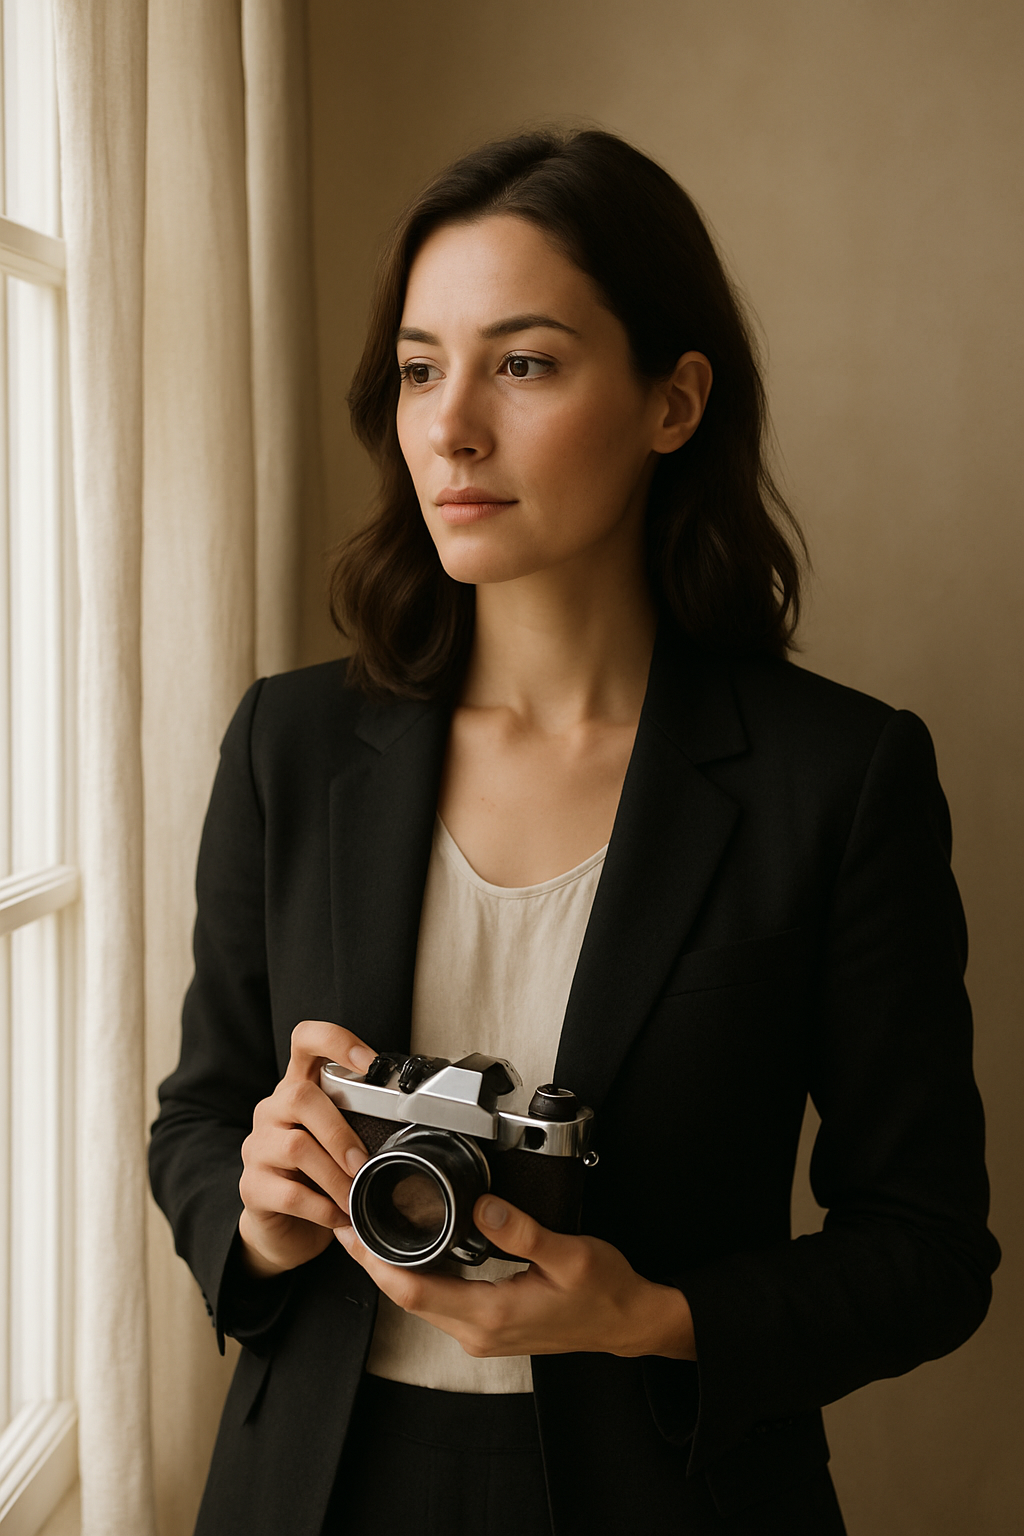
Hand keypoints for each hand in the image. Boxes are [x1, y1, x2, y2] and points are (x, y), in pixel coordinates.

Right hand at [238, 1019, 376, 1278]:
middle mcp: (273, 1109)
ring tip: (355, 1197)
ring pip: (296, 1147)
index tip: (371, 1064)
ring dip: (336, 1176)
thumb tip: (414, 1124)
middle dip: (340, 1132)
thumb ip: (362, 1122)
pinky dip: (323, 1209)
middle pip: (300, 1096)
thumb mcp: (340, 1139)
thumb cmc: (320, 1173)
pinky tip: (339, 1217)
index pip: (306, 1040)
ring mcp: (257, 1147)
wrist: (283, 1225)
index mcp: (299, 1088)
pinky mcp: (252, 1186)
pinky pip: (290, 1194)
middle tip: (363, 1162)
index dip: (336, 1041)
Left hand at [336, 1195, 695, 1359]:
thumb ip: (523, 1231)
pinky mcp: (490, 1325)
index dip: (375, 1262)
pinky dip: (415, 1275)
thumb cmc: (604, 1292)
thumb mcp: (569, 1254)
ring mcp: (483, 1332)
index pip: (414, 1290)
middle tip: (343, 1221)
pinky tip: (410, 1250)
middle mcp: (479, 1331)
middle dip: (371, 1260)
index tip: (350, 1232)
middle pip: (406, 1296)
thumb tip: (485, 1207)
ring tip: (366, 1231)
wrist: (627, 1321)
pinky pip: (439, 1301)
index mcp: (492, 1314)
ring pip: (420, 1299)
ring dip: (390, 1268)